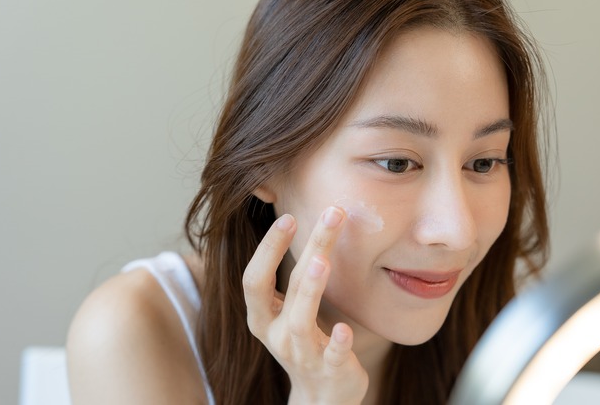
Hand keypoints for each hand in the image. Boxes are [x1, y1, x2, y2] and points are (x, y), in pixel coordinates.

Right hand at [242, 207, 368, 404]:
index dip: (268, 248)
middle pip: (285, 288)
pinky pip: (331, 356)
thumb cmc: (305, 341)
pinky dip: (336, 342)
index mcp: (262, 316)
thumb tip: (310, 222)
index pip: (255, 279)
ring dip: (310, 290)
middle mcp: (276, 334)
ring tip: (322, 261)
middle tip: (330, 214)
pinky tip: (344, 329)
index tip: (289, 217)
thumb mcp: (289, 310)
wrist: (321, 397)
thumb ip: (294, 275)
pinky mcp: (330, 370)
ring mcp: (302, 354)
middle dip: (306, 248)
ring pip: (299, 321)